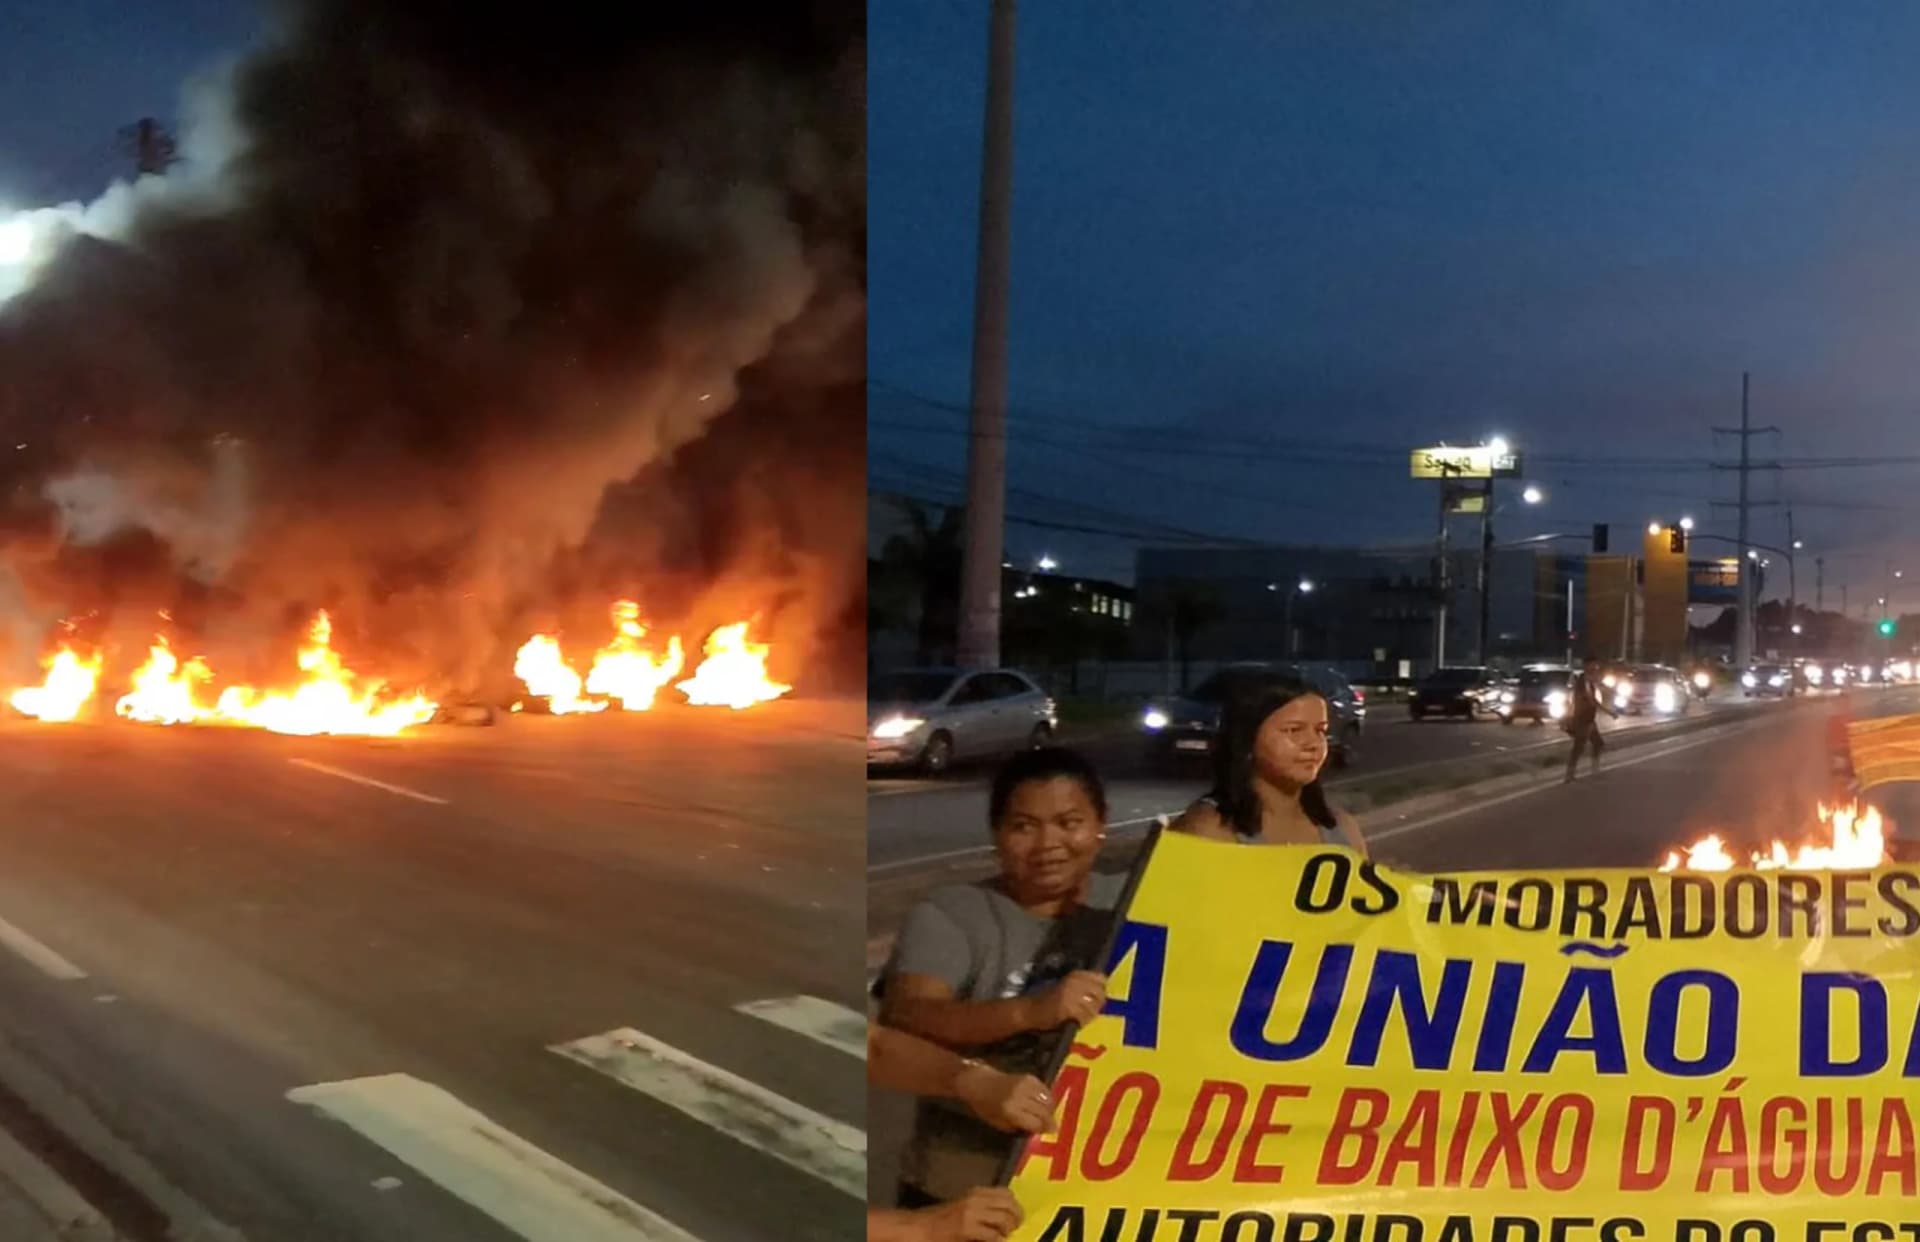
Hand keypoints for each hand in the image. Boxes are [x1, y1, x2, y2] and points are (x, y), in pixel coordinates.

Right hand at [907, 1188, 1023, 1241]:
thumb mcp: (966, 1208)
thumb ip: (984, 1208)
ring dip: (1008, 1231)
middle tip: (1013, 1230)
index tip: (1016, 1219)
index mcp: (976, 1193)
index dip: (1015, 1207)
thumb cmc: (943, 1221)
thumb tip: (1007, 1217)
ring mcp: (971, 1212)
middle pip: (1009, 1204)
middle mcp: (975, 1199)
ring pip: (1004, 1218)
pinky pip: (992, 1234)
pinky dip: (997, 1240)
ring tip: (1003, 1237)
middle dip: (1016, 1219)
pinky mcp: (966, 1228)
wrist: (921, 1228)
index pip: (1007, 1193)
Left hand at [954, 1062, 1055, 1133]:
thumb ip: (1017, 1127)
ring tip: (1049, 1115)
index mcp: (1011, 1110)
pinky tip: (1045, 1103)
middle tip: (1053, 1127)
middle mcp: (1020, 1097)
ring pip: (1046, 1099)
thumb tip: (1035, 1130)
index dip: (1043, 1129)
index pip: (1035, 1122)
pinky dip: (1047, 1096)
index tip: (1049, 1133)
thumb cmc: (985, 1105)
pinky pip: (1044, 1088)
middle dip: (1050, 1120)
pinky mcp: (1028, 1076)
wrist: (979, 1082)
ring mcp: (1025, 1085)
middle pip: (1043, 1111)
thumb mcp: (998, 1122)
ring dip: (1050, 1108)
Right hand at [1022, 970, 1106, 1029]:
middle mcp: (1075, 983)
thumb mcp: (1066, 985)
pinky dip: (1082, 1021)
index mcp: (1075, 974)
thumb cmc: (1047, 998)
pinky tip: (1076, 1021)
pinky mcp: (1068, 1009)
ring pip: (1094, 1007)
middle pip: (1100, 994)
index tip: (1097, 994)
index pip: (1100, 978)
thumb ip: (1083, 986)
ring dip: (1090, 1014)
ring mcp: (1072, 996)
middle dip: (1098, 1003)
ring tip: (1082, 1016)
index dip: (1101, 988)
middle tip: (1091, 1009)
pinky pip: (1084, 1017)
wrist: (1030, 1010)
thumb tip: (1102, 990)